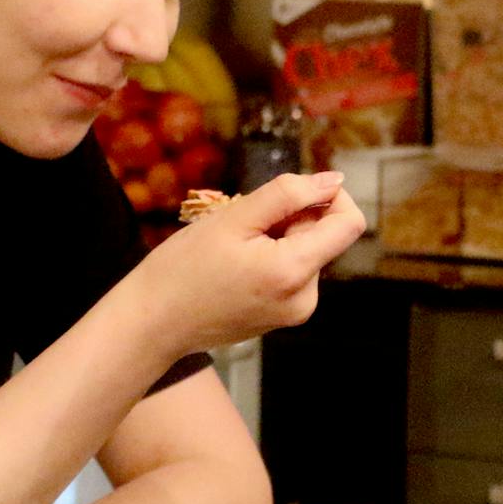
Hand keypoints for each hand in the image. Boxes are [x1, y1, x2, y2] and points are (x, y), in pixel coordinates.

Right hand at [128, 171, 364, 357]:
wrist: (151, 323)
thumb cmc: (183, 268)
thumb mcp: (234, 218)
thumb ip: (288, 194)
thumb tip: (334, 180)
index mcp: (295, 273)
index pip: (350, 223)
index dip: (332, 197)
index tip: (294, 192)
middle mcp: (306, 298)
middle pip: (324, 236)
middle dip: (292, 218)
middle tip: (243, 223)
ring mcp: (295, 312)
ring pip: (306, 252)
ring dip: (279, 236)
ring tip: (234, 247)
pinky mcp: (283, 316)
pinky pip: (292, 272)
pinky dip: (272, 257)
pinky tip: (236, 264)